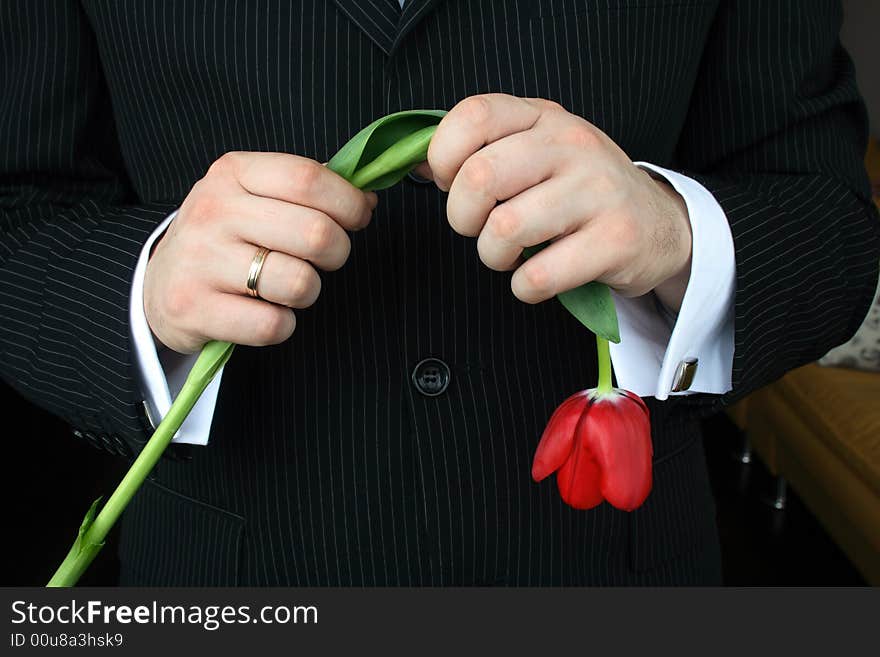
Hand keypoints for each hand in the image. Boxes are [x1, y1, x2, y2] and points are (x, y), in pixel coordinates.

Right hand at [144, 152, 375, 352]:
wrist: (157, 285)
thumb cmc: (224, 238)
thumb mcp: (253, 196)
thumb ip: (307, 191)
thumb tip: (366, 199)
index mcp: (233, 172)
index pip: (308, 179)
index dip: (349, 202)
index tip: (358, 217)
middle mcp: (213, 211)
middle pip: (315, 233)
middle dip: (338, 252)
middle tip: (324, 259)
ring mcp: (200, 260)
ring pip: (299, 282)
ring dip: (309, 292)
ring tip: (289, 287)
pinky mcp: (194, 309)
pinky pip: (272, 325)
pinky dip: (281, 325)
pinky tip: (264, 313)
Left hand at [422, 94, 691, 311]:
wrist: (661, 225)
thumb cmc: (583, 192)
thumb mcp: (540, 151)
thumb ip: (485, 150)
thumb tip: (416, 164)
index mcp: (544, 117)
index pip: (474, 115)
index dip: (443, 156)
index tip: (448, 184)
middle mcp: (572, 145)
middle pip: (480, 176)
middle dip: (461, 217)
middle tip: (477, 229)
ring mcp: (598, 191)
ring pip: (505, 228)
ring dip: (492, 256)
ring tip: (509, 256)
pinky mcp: (616, 240)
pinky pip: (539, 275)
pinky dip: (524, 288)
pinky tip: (535, 278)